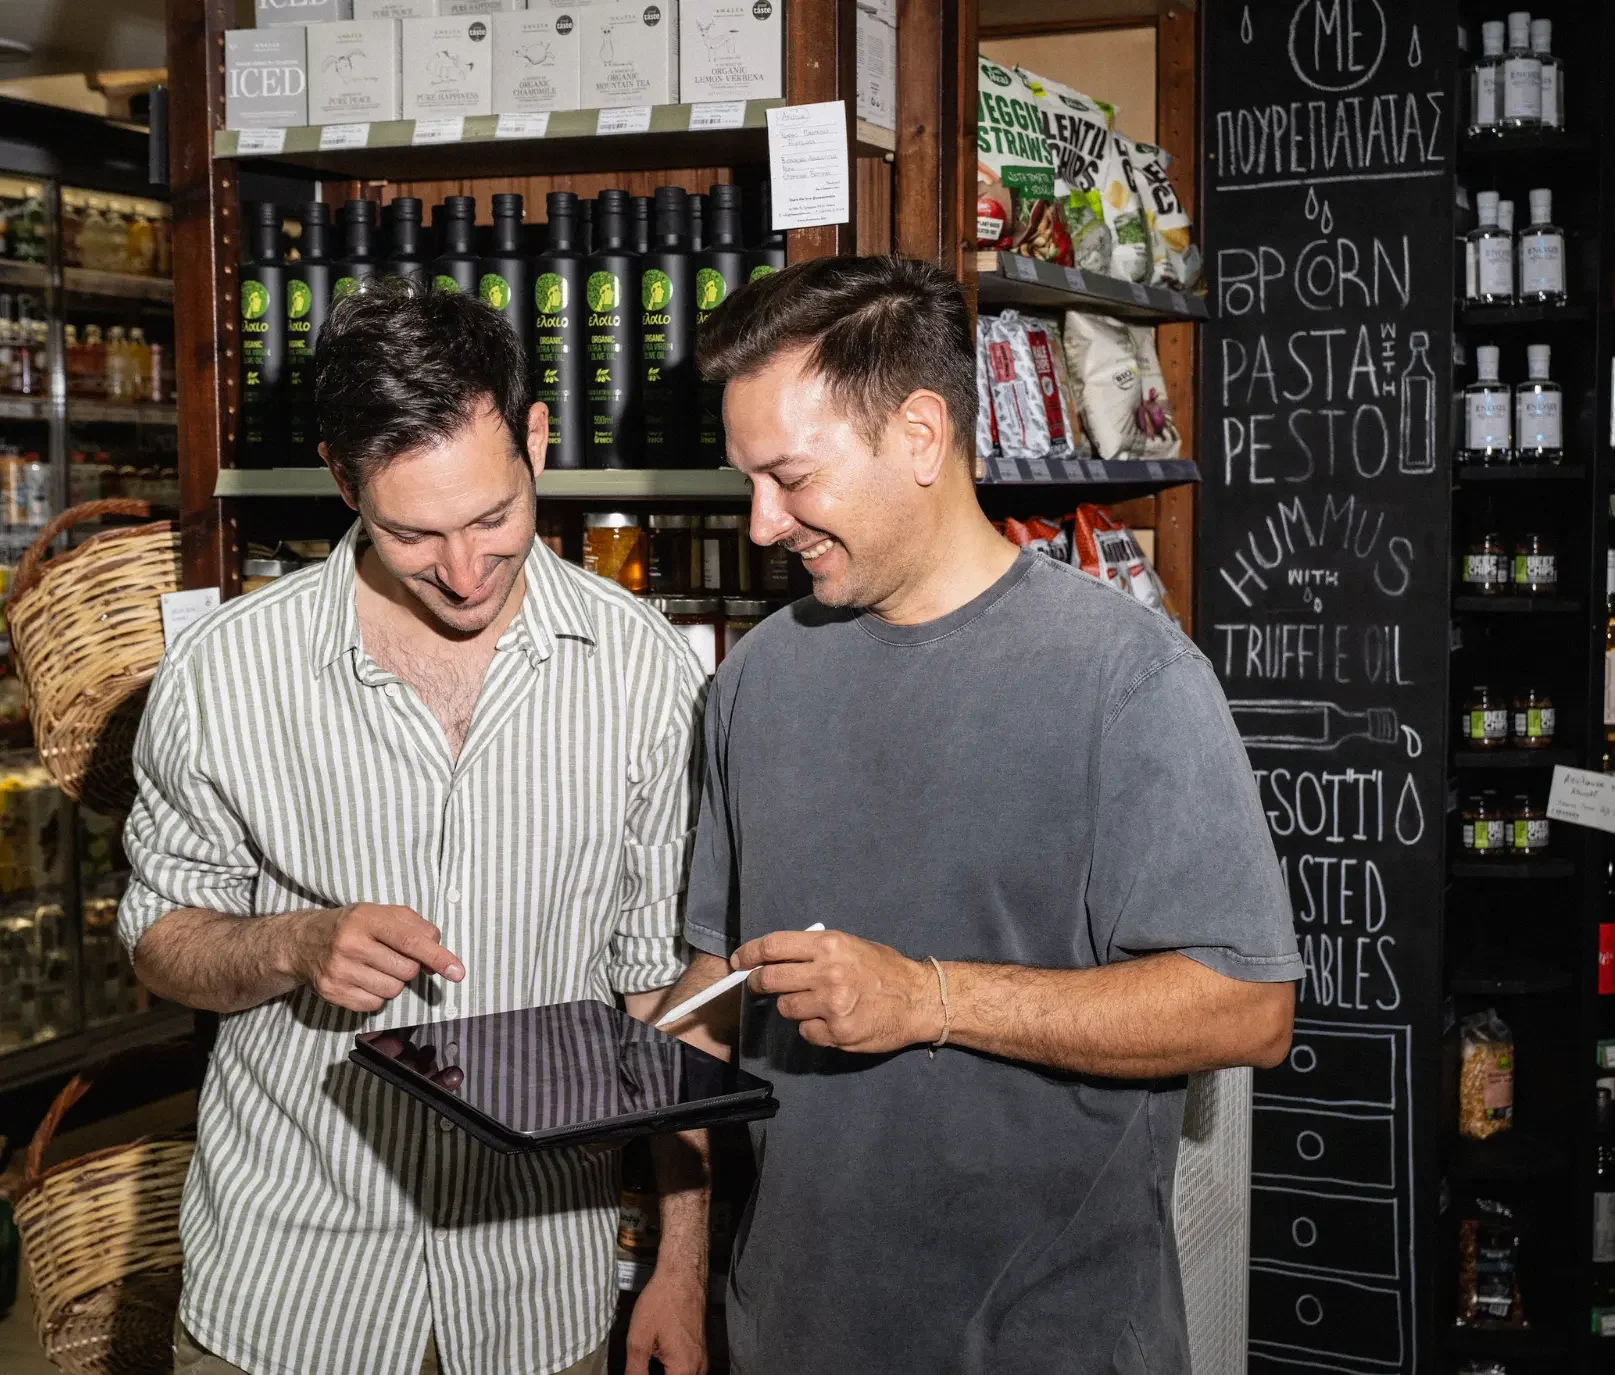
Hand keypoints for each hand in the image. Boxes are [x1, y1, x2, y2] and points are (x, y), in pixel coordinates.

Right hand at [288, 903, 463, 1012]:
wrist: (303, 942)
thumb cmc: (353, 926)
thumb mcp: (384, 914)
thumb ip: (418, 930)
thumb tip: (438, 960)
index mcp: (367, 918)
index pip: (410, 940)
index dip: (437, 957)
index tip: (457, 972)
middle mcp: (351, 944)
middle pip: (406, 970)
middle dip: (409, 967)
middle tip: (392, 956)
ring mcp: (339, 970)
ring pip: (393, 990)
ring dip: (393, 982)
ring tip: (376, 966)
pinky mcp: (332, 992)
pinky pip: (375, 1005)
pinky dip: (376, 995)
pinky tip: (363, 979)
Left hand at [625, 1263, 706, 1374]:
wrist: (682, 1274)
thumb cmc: (662, 1301)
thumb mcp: (639, 1339)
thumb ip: (634, 1371)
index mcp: (683, 1370)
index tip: (636, 1370)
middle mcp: (698, 1368)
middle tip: (638, 1368)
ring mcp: (701, 1359)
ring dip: (666, 1374)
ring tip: (643, 1367)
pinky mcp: (700, 1351)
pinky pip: (687, 1372)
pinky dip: (673, 1372)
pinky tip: (657, 1363)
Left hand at [732, 929, 941, 1052]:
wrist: (918, 999)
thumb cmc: (884, 969)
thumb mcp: (851, 945)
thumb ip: (816, 952)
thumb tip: (777, 957)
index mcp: (829, 945)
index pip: (773, 947)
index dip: (749, 954)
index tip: (738, 961)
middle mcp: (827, 973)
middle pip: (769, 979)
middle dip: (758, 983)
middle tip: (758, 985)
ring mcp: (831, 1005)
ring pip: (786, 1008)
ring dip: (792, 1006)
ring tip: (813, 1002)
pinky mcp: (837, 1033)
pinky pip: (805, 1031)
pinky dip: (811, 1027)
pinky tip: (830, 1020)